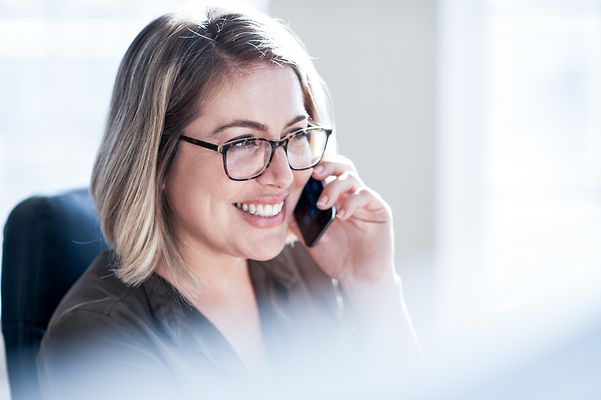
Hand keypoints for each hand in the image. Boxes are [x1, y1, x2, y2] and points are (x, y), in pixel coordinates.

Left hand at [289, 155, 395, 286]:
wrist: (358, 278)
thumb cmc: (337, 258)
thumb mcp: (312, 239)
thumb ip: (300, 223)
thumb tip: (283, 208)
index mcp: (335, 199)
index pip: (327, 173)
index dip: (316, 168)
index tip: (301, 173)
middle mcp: (350, 196)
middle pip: (342, 167)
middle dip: (328, 166)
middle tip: (315, 175)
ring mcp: (365, 202)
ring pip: (352, 177)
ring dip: (335, 186)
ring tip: (323, 204)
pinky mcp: (379, 209)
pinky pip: (366, 195)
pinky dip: (352, 202)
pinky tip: (342, 215)